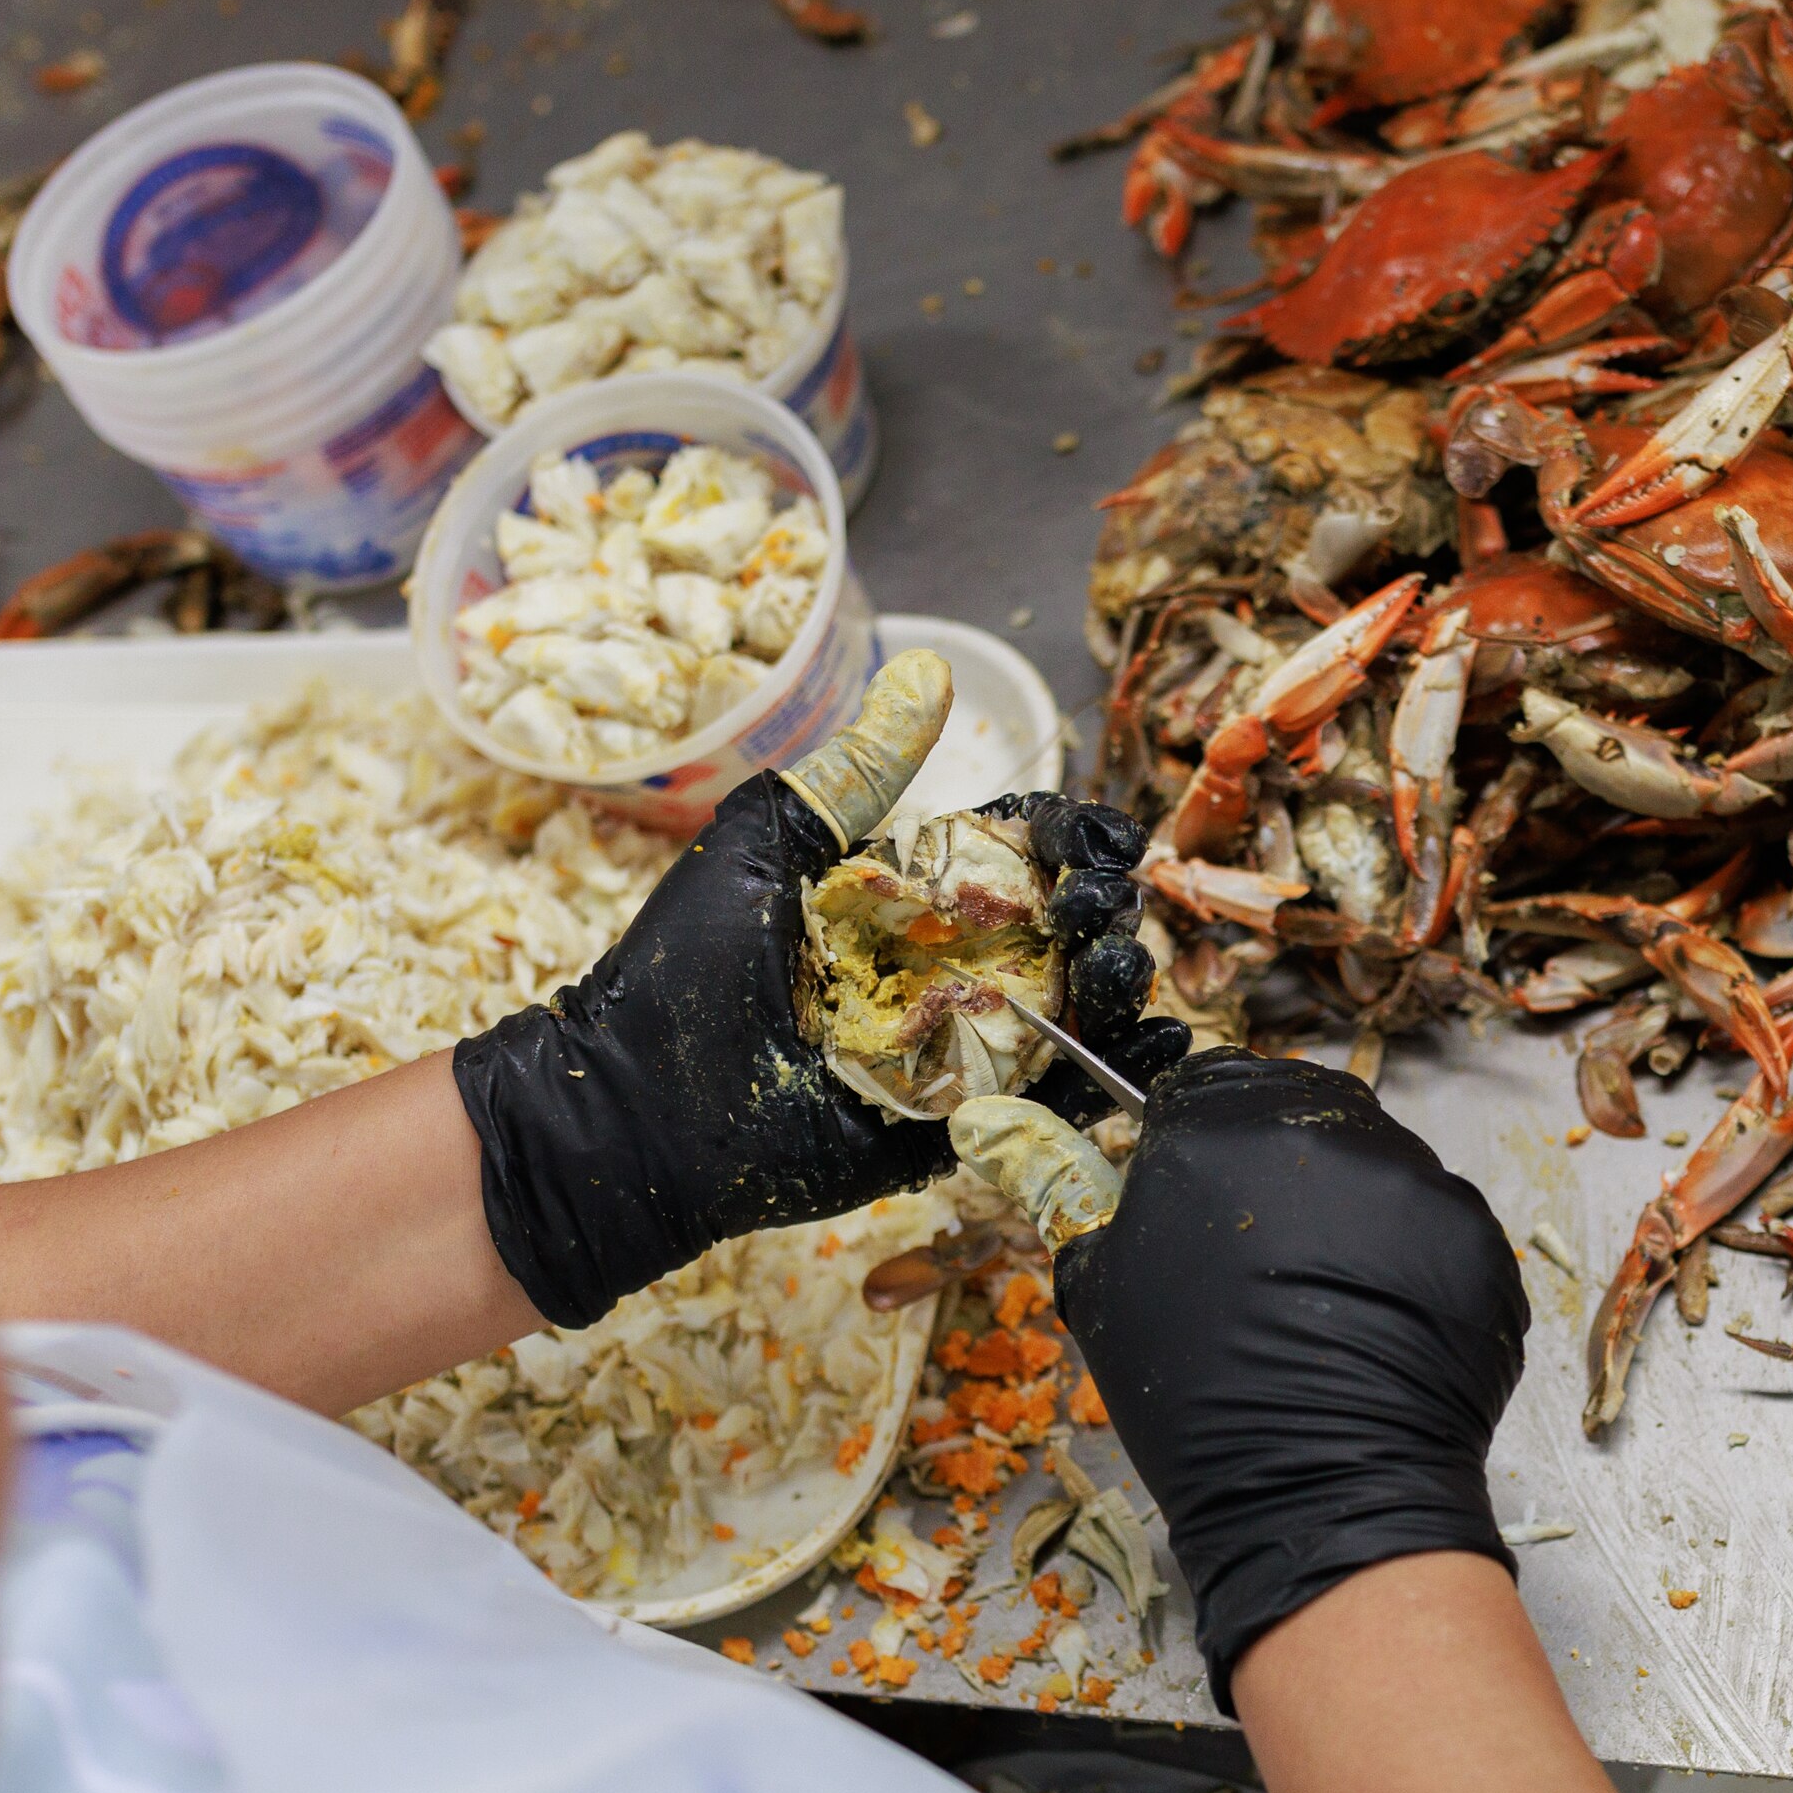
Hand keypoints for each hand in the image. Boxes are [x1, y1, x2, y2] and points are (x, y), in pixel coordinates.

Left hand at [457, 658, 1179, 1327]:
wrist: (638, 1103)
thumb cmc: (683, 966)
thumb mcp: (769, 841)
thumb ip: (859, 769)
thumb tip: (934, 668)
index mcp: (908, 892)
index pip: (1017, 851)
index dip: (1069, 838)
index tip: (1094, 840)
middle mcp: (944, 965)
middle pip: (1064, 928)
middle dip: (1103, 910)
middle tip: (1091, 913)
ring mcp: (955, 1048)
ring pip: (1072, 1011)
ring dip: (1117, 984)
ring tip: (1116, 973)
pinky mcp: (957, 1124)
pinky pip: (1048, 1103)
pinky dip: (1106, 1075)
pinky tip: (1153, 1039)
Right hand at [1054, 1052, 1529, 1705]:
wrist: (1320, 1492)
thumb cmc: (1195, 1402)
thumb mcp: (1102, 1296)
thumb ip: (1088, 1202)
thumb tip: (1062, 1146)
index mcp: (1220, 1132)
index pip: (1206, 1084)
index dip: (1199, 1131)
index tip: (1204, 1181)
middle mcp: (1327, 1133)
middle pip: (1302, 1109)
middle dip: (1281, 1159)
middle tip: (1270, 1247)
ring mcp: (1417, 1181)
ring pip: (1378, 1165)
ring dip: (1353, 1209)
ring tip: (1331, 1299)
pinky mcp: (1478, 1236)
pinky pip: (1435, 1226)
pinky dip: (1413, 1262)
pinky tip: (1386, 1326)